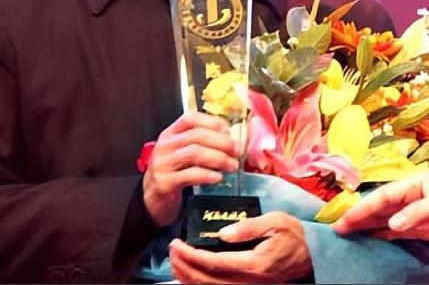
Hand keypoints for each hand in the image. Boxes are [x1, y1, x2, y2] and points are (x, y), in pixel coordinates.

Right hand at [143, 112, 238, 225]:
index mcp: (170, 134)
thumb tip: (231, 138)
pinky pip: (190, 175)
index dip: (211, 122)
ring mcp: (163, 164)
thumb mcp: (181, 152)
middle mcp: (165, 145)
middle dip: (221, 142)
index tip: (228, 131)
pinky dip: (208, 175)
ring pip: (194, 153)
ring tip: (232, 165)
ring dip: (218, 158)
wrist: (152, 199)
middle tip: (236, 151)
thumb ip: (200, 143)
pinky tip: (218, 178)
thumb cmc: (172, 173)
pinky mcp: (164, 183)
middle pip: (196, 135)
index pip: (190, 118)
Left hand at [169, 211, 312, 283]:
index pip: (214, 263)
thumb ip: (248, 227)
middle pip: (207, 281)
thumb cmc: (293, 234)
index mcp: (253, 263)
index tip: (177, 244)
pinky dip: (200, 283)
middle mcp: (248, 280)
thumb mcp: (274, 222)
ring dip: (189, 277)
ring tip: (175, 262)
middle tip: (171, 251)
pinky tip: (191, 274)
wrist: (311, 254)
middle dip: (184, 267)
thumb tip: (223, 232)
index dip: (191, 255)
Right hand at [334, 173, 428, 240]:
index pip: (381, 196)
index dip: (362, 207)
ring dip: (368, 226)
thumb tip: (392, 225)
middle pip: (379, 207)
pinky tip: (371, 239)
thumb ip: (414, 212)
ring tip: (349, 234)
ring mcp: (413, 214)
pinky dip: (383, 236)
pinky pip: (398, 232)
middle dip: (359, 216)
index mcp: (411, 186)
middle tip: (338, 228)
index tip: (344, 220)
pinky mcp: (421, 229)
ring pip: (385, 219)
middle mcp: (408, 198)